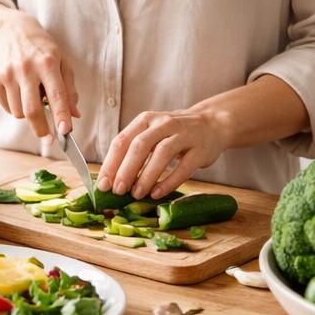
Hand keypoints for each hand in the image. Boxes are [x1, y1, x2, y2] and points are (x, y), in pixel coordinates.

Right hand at [0, 12, 79, 136]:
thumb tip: (74, 115)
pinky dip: (15, 108)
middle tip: (48, 138)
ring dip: (28, 114)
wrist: (10, 31)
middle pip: (32, 110)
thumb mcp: (61, 62)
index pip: (57, 94)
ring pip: (18, 112)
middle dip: (41, 129)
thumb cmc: (41, 49)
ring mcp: (7, 73)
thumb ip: (69, 89)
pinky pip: (6, 107)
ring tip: (32, 99)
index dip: (61, 115)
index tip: (65, 132)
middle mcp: (26, 68)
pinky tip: (19, 94)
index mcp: (48, 62)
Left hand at [98, 107, 229, 199]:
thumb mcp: (152, 134)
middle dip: (126, 170)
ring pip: (162, 154)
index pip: (122, 141)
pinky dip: (169, 181)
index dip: (111, 163)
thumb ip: (134, 151)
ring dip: (146, 176)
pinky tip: (157, 193)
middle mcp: (163, 124)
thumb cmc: (174, 133)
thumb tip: (111, 179)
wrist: (212, 124)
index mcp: (145, 120)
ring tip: (136, 194)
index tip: (103, 185)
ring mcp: (184, 134)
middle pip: (140, 145)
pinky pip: (184, 167)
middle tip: (117, 191)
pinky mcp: (200, 149)